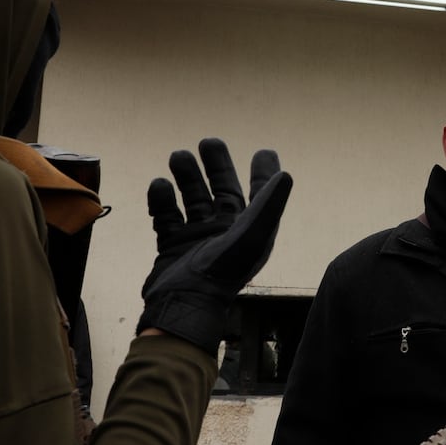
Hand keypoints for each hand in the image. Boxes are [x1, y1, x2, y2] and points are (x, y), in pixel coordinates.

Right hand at [138, 139, 292, 350]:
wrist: (183, 303)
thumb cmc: (224, 271)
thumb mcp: (252, 235)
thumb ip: (268, 204)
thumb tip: (286, 174)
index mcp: (250, 231)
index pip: (260, 196)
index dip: (264, 174)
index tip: (264, 152)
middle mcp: (226, 233)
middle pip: (223, 191)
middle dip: (217, 166)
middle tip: (209, 142)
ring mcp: (198, 239)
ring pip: (193, 199)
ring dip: (187, 177)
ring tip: (178, 156)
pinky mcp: (172, 246)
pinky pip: (167, 216)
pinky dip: (162, 199)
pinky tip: (159, 185)